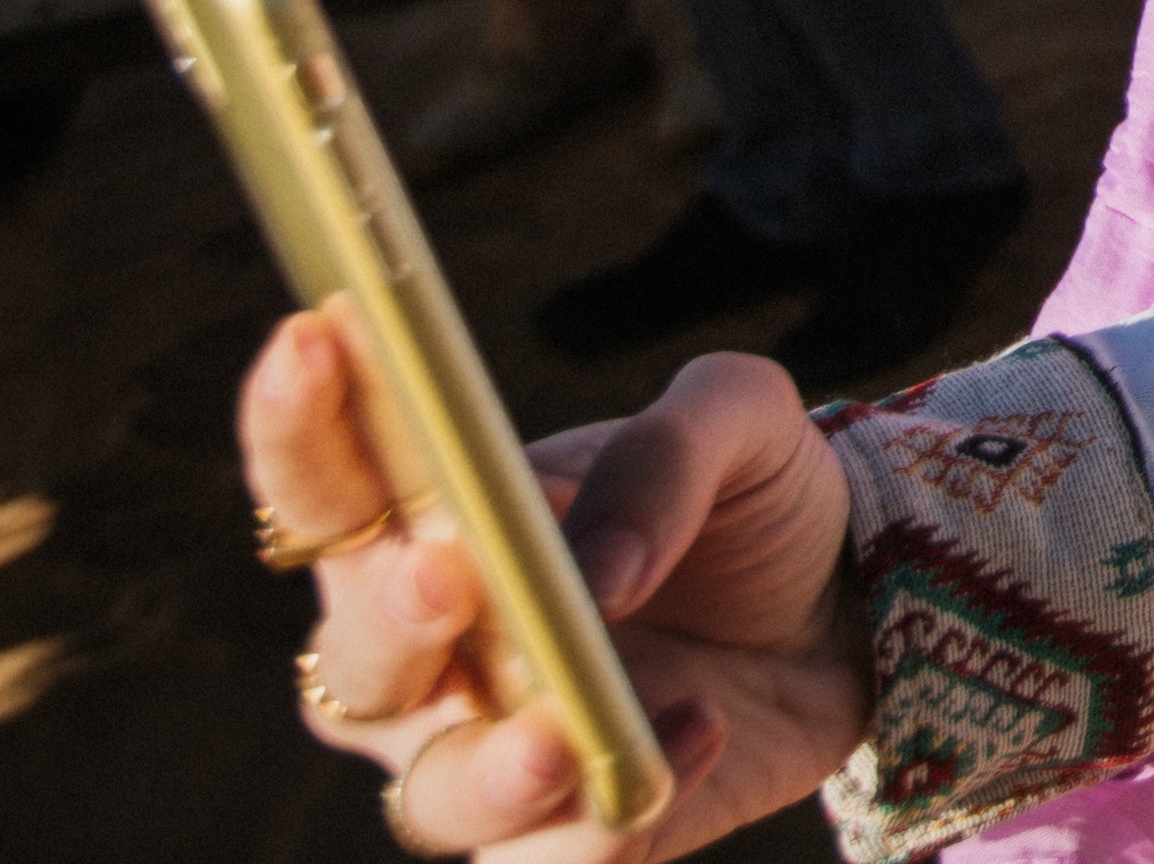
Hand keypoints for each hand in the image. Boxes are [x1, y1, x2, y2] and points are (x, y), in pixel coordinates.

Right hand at [246, 313, 863, 856]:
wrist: (858, 606)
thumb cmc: (754, 499)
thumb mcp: (741, 424)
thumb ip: (666, 455)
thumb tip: (594, 566)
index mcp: (438, 526)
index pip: (327, 486)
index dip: (294, 424)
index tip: (309, 340)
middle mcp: (435, 655)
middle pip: (356, 661)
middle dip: (390, 622)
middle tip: (448, 571)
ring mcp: (492, 755)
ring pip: (433, 795)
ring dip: (488, 770)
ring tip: (561, 731)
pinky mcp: (572, 835)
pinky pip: (550, 861)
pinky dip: (606, 820)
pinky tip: (698, 729)